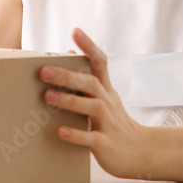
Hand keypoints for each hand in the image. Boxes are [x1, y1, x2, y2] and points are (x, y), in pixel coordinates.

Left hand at [40, 28, 148, 178]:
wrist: (139, 152)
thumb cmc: (114, 121)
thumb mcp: (104, 96)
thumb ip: (88, 76)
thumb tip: (71, 52)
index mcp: (105, 89)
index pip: (100, 62)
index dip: (89, 46)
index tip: (75, 31)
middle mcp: (108, 102)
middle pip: (91, 83)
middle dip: (68, 76)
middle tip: (44, 71)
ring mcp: (108, 123)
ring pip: (93, 107)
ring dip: (70, 101)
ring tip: (47, 96)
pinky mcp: (106, 144)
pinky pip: (91, 138)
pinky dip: (76, 134)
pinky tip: (60, 131)